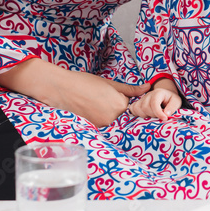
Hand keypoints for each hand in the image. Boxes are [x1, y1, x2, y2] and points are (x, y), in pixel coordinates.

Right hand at [0, 59, 149, 127]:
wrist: (61, 88)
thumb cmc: (84, 82)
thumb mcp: (109, 83)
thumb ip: (130, 88)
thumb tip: (148, 87)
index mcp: (119, 104)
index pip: (130, 105)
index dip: (122, 99)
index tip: (111, 95)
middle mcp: (113, 118)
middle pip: (121, 114)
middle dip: (116, 107)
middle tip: (101, 98)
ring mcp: (102, 125)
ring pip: (111, 120)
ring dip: (107, 113)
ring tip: (94, 103)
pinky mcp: (92, 129)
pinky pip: (102, 124)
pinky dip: (98, 118)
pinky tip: (89, 109)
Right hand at [129, 88, 181, 120]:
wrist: (166, 96)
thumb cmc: (171, 100)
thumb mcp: (176, 102)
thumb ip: (172, 107)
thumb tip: (166, 114)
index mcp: (158, 93)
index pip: (154, 103)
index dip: (158, 113)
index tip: (165, 118)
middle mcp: (148, 95)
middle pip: (145, 107)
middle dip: (153, 115)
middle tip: (160, 116)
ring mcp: (142, 99)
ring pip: (138, 109)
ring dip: (145, 116)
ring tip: (153, 116)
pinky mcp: (138, 103)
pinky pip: (133, 109)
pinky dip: (137, 114)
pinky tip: (146, 116)